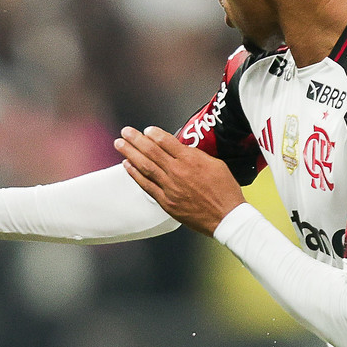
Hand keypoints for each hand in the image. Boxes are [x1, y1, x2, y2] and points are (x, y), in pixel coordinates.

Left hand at [114, 126, 244, 234]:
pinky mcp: (166, 202)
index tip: (147, 130)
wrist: (226, 217)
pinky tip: (127, 165)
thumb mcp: (216, 164)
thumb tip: (182, 149)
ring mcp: (170, 187)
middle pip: (151, 151)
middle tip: (125, 131)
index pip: (166, 141)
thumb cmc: (225, 191)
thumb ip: (196, 155)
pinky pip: (146, 185)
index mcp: (191, 160)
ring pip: (145, 166)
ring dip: (130, 153)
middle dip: (135, 139)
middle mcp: (178, 172)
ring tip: (119, 144)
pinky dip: (135, 174)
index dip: (154, 134)